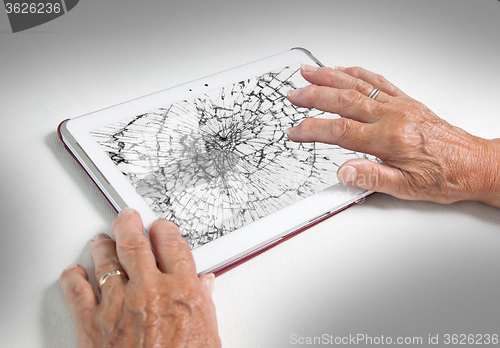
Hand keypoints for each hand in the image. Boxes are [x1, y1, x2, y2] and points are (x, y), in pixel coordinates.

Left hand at [60, 208, 220, 347]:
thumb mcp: (208, 336)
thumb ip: (205, 303)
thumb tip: (205, 284)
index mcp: (181, 291)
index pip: (171, 243)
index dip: (163, 229)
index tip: (159, 227)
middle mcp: (149, 291)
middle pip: (134, 242)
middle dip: (129, 224)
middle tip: (126, 218)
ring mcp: (118, 305)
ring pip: (104, 260)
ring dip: (102, 245)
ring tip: (101, 242)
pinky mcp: (91, 324)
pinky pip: (76, 290)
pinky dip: (73, 277)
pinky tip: (75, 273)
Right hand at [286, 64, 499, 206]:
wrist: (473, 164)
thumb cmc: (444, 177)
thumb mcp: (407, 188)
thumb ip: (372, 178)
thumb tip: (344, 172)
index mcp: (390, 139)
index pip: (341, 131)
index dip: (313, 130)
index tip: (296, 132)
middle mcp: (393, 117)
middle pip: (344, 101)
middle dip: (314, 96)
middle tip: (294, 94)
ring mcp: (399, 105)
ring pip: (358, 86)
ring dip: (330, 77)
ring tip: (309, 72)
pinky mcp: (406, 101)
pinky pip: (379, 81)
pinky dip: (358, 73)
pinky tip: (344, 69)